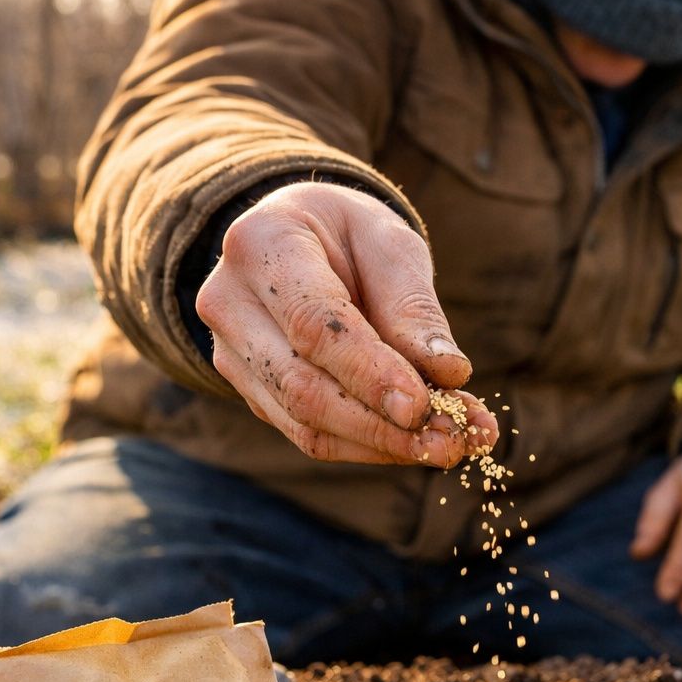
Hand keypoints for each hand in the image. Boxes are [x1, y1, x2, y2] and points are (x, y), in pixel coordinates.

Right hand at [195, 182, 498, 465]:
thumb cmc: (352, 236)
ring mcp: (231, 351)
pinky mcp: (250, 389)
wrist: (304, 238)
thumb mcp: (390, 245)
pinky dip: (368, 445)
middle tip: (452, 442)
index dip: (368, 373)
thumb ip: (413, 307)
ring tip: (449, 445)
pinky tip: (418, 443)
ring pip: (304, 422)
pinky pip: (308, 433)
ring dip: (382, 444)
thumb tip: (448, 372)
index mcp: (261, 243)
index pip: (313, 324)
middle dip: (382, 425)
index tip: (421, 407)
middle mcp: (229, 301)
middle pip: (302, 385)